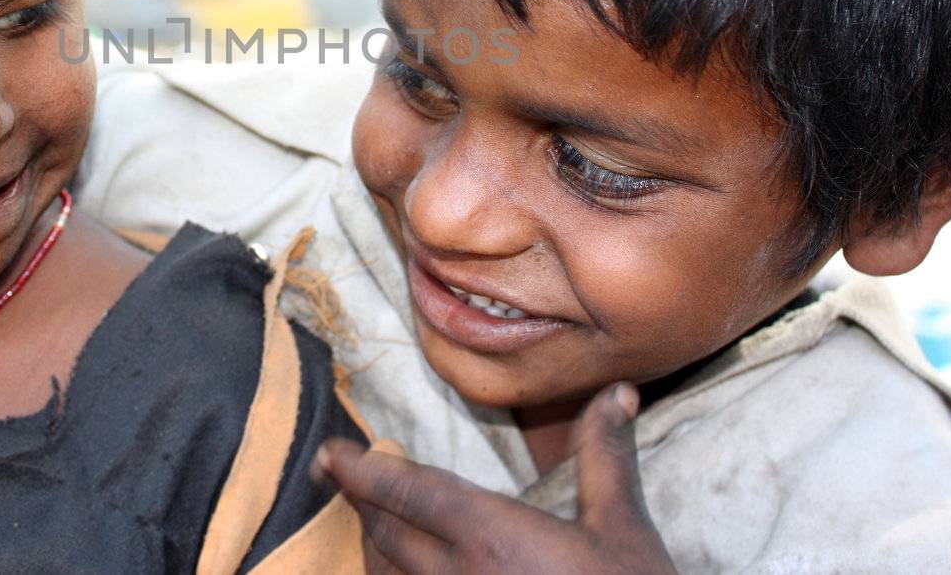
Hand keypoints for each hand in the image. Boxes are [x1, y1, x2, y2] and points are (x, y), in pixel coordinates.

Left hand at [316, 383, 676, 574]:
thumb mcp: (622, 527)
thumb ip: (604, 456)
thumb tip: (618, 392)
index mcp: (490, 535)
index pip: (406, 492)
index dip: (360, 470)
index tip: (328, 454)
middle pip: (385, 533)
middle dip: (361, 501)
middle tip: (342, 475)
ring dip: (373, 546)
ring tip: (370, 522)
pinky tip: (399, 570)